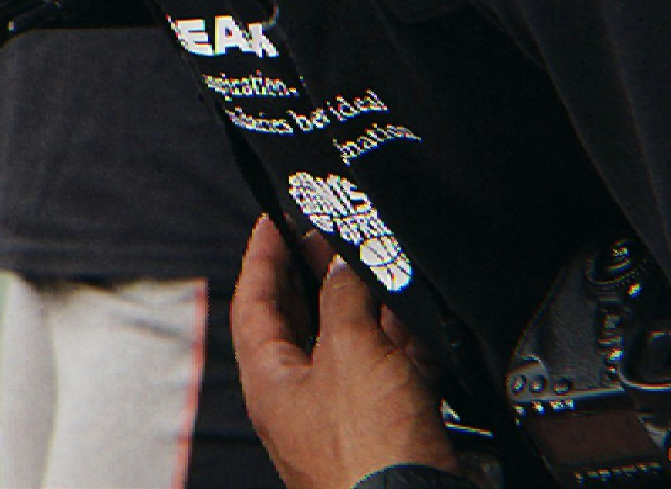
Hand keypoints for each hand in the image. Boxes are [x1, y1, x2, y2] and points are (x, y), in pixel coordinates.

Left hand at [232, 215, 458, 488]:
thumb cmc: (368, 449)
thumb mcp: (350, 352)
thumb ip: (341, 298)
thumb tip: (340, 268)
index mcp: (270, 383)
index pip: (252, 306)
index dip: (262, 257)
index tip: (272, 219)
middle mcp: (300, 401)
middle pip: (298, 323)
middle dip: (312, 275)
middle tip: (326, 234)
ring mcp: (344, 418)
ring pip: (348, 345)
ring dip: (363, 305)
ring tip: (377, 261)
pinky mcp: (386, 431)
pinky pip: (388, 374)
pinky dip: (400, 344)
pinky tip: (417, 316)